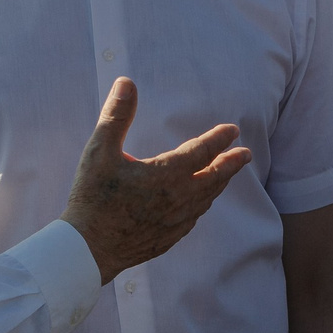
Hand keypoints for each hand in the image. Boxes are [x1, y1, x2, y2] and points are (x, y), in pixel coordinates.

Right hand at [63, 79, 250, 283]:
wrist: (86, 250)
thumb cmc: (92, 199)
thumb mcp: (99, 151)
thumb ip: (116, 116)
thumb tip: (126, 83)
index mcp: (166, 175)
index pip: (202, 152)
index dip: (219, 139)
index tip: (233, 130)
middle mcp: (178, 199)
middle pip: (214, 178)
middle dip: (231, 164)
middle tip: (246, 154)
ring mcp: (175, 222)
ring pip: (206, 200)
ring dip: (219, 184)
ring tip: (225, 175)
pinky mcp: (167, 239)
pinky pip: (193, 219)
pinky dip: (202, 206)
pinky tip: (199, 205)